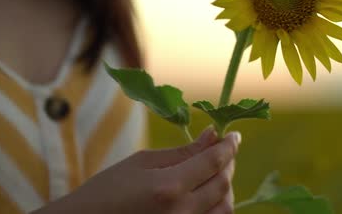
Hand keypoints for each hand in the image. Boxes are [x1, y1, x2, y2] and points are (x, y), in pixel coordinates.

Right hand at [32, 128, 240, 213]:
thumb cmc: (108, 190)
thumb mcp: (143, 162)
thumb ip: (183, 151)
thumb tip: (212, 135)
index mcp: (169, 187)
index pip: (213, 161)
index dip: (228, 146)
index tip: (234, 135)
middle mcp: (182, 212)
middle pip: (223, 184)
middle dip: (228, 163)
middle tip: (223, 150)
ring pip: (225, 208)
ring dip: (226, 186)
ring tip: (215, 172)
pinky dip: (217, 206)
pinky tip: (207, 194)